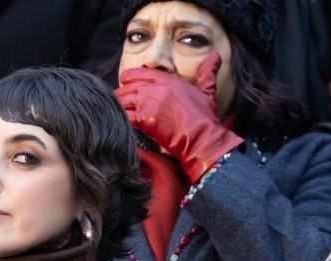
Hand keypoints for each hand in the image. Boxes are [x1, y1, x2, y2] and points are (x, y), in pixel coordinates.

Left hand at [116, 52, 243, 180]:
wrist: (200, 135)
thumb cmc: (204, 115)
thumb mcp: (206, 89)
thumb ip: (208, 71)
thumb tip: (216, 55)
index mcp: (168, 80)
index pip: (141, 73)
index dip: (129, 76)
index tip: (123, 80)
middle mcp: (155, 89)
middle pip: (129, 87)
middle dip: (120, 92)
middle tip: (116, 98)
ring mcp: (148, 104)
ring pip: (124, 101)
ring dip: (119, 105)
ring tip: (114, 109)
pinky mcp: (144, 120)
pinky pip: (126, 116)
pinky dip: (121, 118)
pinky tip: (120, 121)